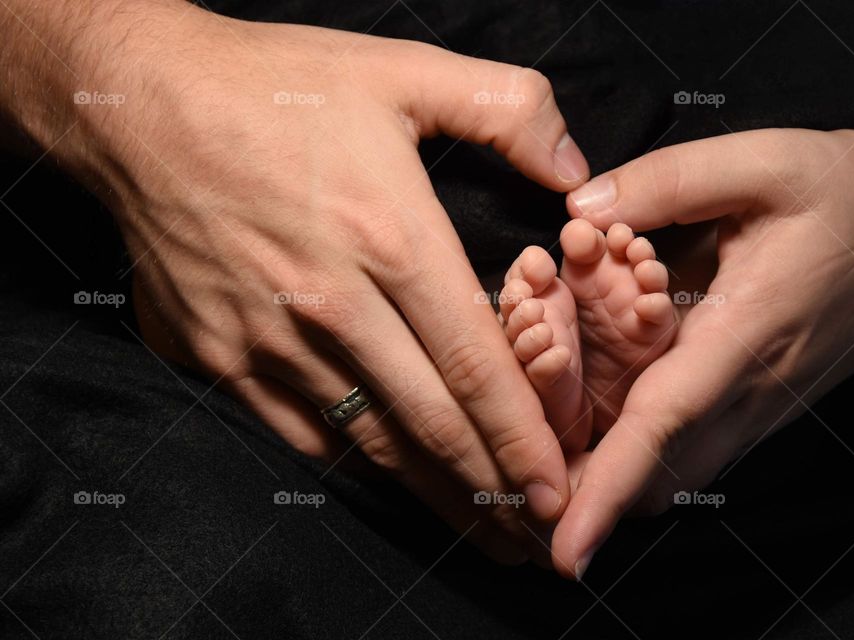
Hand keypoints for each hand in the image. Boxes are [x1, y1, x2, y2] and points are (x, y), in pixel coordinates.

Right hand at [0, 0, 591, 561]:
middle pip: (431, 423)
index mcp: (390, 239)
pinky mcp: (220, 355)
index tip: (558, 490)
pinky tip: (390, 483)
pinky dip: (353, 464)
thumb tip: (572, 169)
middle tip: (534, 538)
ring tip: (476, 531)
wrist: (139, 105)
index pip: (476, 366)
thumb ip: (508, 109)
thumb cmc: (271, 87)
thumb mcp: (403, 70)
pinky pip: (300, 430)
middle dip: (491, 491)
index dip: (524, 438)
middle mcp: (334, 305)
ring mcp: (270, 340)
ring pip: (369, 441)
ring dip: (430, 494)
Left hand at [550, 126, 853, 577]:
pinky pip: (691, 449)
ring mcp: (759, 406)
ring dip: (610, 467)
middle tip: (525, 456)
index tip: (564, 547)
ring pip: (673, 472)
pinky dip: (640, 446)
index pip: (664, 423)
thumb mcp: (764, 163)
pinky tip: (603, 403)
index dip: (606, 488)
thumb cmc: (850, 193)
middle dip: (586, 483)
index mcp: (744, 332)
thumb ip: (668, 181)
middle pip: (657, 475)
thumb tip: (578, 212)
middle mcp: (750, 390)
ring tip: (553, 428)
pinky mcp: (760, 404)